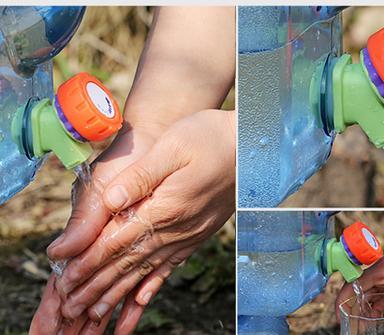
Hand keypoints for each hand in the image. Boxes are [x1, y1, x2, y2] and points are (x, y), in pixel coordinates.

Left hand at [46, 109, 234, 327]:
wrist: (248, 145)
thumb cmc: (209, 138)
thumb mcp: (173, 147)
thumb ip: (140, 177)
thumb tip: (111, 201)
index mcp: (164, 206)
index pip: (118, 242)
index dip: (88, 263)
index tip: (65, 282)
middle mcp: (176, 228)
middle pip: (128, 263)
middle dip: (96, 286)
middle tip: (70, 307)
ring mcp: (188, 234)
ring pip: (146, 271)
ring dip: (118, 292)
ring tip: (96, 313)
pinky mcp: (197, 234)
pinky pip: (171, 267)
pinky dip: (153, 286)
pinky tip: (142, 300)